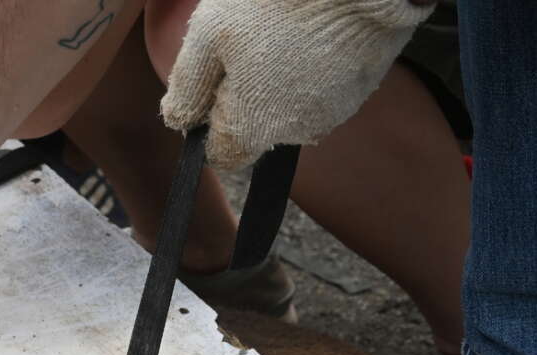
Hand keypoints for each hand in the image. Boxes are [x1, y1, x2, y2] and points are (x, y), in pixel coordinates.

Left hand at [161, 0, 434, 171]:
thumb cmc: (274, 3)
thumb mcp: (209, 34)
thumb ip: (188, 86)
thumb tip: (178, 121)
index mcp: (253, 129)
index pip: (223, 156)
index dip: (211, 124)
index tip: (214, 86)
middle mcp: (295, 134)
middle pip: (257, 130)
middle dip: (247, 99)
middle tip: (250, 45)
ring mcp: (333, 114)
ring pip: (291, 110)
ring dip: (280, 84)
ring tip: (283, 33)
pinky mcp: (359, 91)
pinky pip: (323, 90)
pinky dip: (313, 70)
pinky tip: (312, 33)